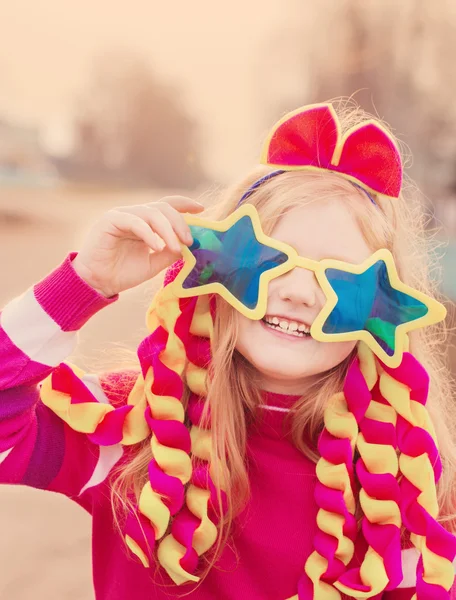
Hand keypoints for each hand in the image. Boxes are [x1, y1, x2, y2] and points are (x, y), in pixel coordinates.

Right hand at [72, 196, 203, 296]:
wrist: (98, 283)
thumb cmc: (123, 273)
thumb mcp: (154, 263)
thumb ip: (170, 252)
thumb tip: (189, 245)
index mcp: (145, 222)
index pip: (167, 205)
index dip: (185, 204)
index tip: (201, 209)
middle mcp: (135, 215)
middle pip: (163, 208)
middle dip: (179, 223)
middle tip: (188, 241)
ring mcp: (122, 215)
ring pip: (151, 213)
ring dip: (167, 230)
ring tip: (175, 247)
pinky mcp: (110, 220)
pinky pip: (135, 221)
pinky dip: (149, 233)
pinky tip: (157, 247)